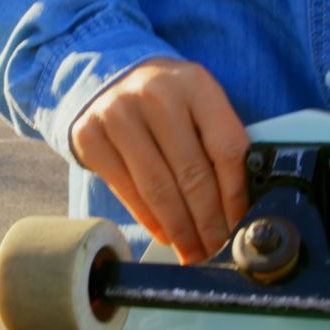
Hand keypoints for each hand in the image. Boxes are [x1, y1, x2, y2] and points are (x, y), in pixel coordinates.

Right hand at [70, 58, 250, 263]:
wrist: (110, 78)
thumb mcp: (197, 103)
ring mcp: (117, 114)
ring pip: (158, 187)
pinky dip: (150, 220)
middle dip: (208, 221)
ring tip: (193, 251)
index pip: (226, 148)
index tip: (240, 224)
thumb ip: (216, 140)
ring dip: (180, 229)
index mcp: (195, 84)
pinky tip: (166, 235)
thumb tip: (239, 205)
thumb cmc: (167, 101)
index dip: (236, 195)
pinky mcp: (89, 136)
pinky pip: (127, 190)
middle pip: (192, 173)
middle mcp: (156, 95)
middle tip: (217, 249)